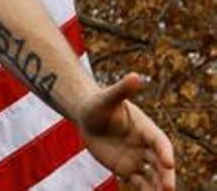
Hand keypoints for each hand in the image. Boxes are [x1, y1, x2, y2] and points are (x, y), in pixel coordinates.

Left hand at [79, 73, 175, 189]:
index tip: (169, 162)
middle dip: (166, 175)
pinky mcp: (126, 169)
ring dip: (157, 187)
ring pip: (152, 176)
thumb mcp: (108, 97)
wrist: (87, 116)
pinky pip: (139, 182)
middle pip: (160, 163)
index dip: (165, 152)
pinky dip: (145, 190)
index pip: (160, 142)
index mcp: (146, 128)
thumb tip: (135, 76)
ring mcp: (137, 158)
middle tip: (169, 188)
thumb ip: (123, 89)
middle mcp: (145, 146)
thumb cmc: (99, 104)